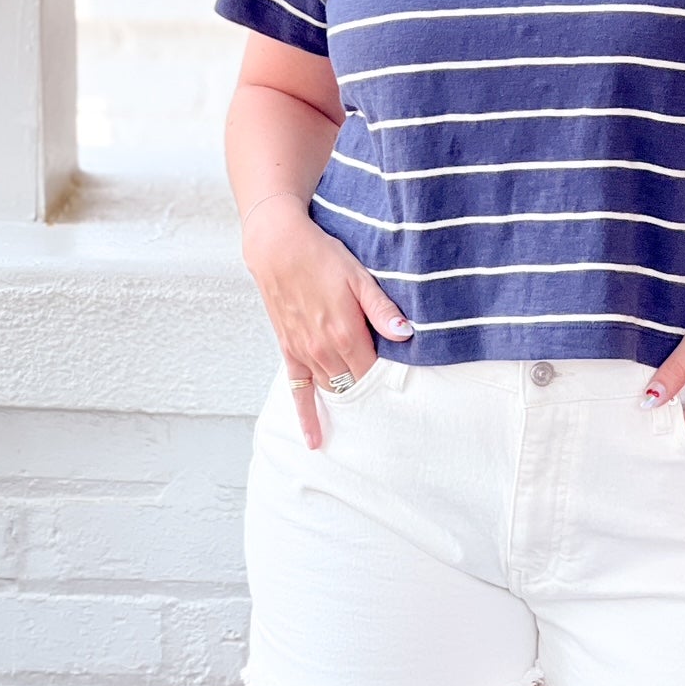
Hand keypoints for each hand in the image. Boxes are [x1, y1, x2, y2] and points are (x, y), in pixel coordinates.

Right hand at [241, 195, 413, 449]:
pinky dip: (307, 415)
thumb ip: (382, 310)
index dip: (391, 379)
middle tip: (392, 408)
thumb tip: (407, 334)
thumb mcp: (359, 276)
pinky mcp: (288, 350)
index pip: (375, 371)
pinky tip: (315, 438)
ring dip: (348, 400)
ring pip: (331, 389)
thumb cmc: (321, 256)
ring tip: (368, 422)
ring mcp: (304, 353)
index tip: (406, 387)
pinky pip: (297, 391)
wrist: (277, 247)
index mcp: (346, 333)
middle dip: (372, 393)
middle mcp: (324, 349)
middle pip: (355, 384)